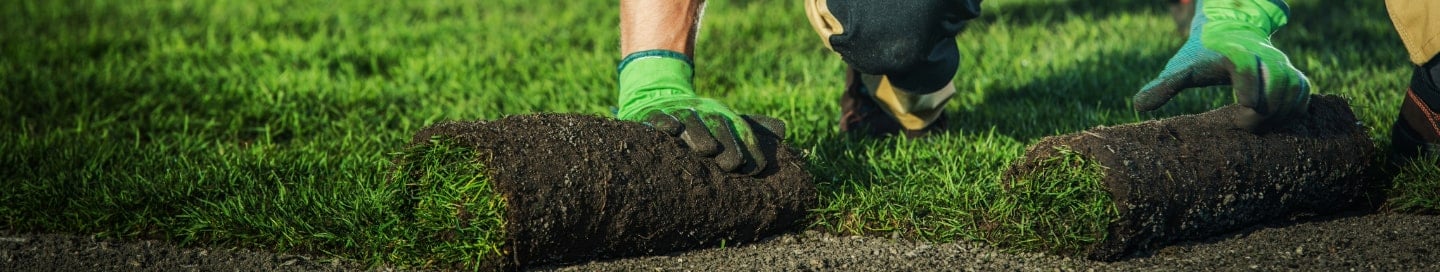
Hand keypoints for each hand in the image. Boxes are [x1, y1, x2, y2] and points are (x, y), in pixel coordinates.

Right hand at [615, 50, 786, 174]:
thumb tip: (784, 130)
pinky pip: (659, 117)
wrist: (659, 94)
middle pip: (717, 125)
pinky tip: (671, 130)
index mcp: (723, 114)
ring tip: (707, 149)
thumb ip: (753, 127)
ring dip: (699, 134)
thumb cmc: (699, 117)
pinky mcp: (653, 114)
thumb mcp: (725, 119)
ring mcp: (677, 111)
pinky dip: (665, 122)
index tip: (755, 169)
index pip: (740, 131)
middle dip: (727, 144)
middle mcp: (703, 111)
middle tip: (732, 165)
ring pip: (690, 121)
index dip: (749, 148)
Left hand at [1134, 0, 1310, 130]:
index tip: (1240, 111)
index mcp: (1235, 53)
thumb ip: (1163, 86)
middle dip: (1261, 112)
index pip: (1247, 68)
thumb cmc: (1201, 56)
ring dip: (1278, 115)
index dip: (1247, 91)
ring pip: (1294, 92)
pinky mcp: (1293, 75)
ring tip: (1256, 128)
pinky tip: (1274, 124)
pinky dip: (1293, 112)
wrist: (1229, 34)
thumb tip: (1137, 106)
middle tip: (1242, 127)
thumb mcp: (1181, 68)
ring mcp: (1282, 66)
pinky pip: (1304, 95)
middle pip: (1275, 85)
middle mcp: (1264, 57)